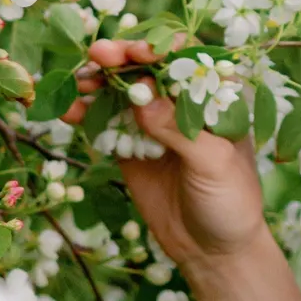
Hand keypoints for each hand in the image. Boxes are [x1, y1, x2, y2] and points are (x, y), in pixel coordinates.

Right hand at [63, 39, 268, 278]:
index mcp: (219, 100)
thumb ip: (180, 131)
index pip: (190, 62)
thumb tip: (144, 97)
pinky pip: (105, 123)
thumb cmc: (231, 201)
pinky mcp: (131, 147)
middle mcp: (185, 105)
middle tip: (99, 56)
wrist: (214, 250)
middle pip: (150, 71)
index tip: (139, 52)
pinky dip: (86, 114)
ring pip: (123, 93)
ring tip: (78, 82)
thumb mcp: (214, 164)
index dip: (164, 51)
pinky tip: (68, 110)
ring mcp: (156, 124)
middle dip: (124, 60)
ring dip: (99, 82)